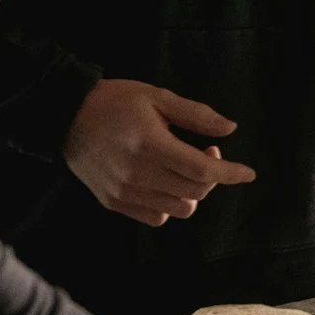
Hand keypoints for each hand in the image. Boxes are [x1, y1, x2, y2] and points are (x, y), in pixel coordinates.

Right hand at [65, 79, 257, 226]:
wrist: (66, 117)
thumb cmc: (115, 101)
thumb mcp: (157, 96)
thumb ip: (196, 114)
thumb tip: (230, 129)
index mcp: (150, 143)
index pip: (201, 169)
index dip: (229, 173)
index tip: (248, 173)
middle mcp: (137, 173)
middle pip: (195, 191)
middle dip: (212, 174)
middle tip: (205, 150)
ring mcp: (124, 192)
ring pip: (180, 209)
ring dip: (192, 191)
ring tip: (183, 167)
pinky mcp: (113, 202)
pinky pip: (157, 218)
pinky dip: (170, 204)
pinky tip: (164, 182)